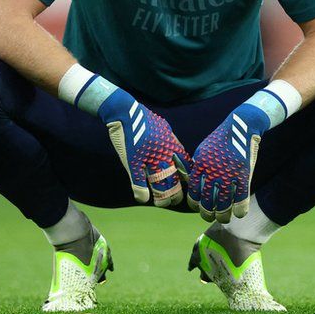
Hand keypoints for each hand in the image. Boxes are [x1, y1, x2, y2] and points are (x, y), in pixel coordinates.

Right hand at [99, 89, 188, 206]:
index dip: (188, 178)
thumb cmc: (143, 119)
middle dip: (177, 191)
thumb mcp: (164, 128)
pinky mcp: (133, 160)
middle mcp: (163, 151)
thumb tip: (180, 154)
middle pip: (175, 177)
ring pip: (160, 182)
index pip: (185, 165)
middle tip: (177, 200)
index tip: (190, 187)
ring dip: (162, 195)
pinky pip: (139, 180)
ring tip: (163, 203)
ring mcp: (149, 156)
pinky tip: (144, 199)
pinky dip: (141, 191)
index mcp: (172, 144)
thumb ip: (172, 142)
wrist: (124, 110)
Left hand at [175, 103, 268, 221]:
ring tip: (224, 218)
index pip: (194, 194)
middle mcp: (212, 172)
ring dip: (223, 216)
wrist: (240, 127)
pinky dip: (239, 210)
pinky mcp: (244, 175)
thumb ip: (196, 168)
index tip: (200, 207)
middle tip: (211, 216)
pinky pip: (241, 199)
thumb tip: (190, 185)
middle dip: (207, 214)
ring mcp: (229, 174)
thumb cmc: (220, 140)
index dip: (195, 205)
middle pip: (207, 203)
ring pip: (223, 205)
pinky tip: (239, 214)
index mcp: (200, 166)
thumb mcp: (203, 151)